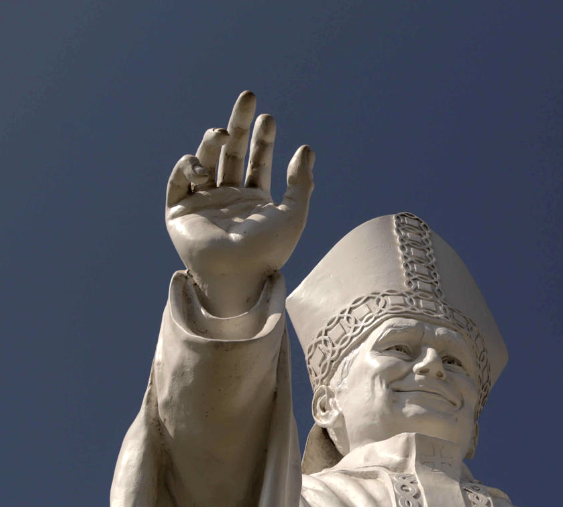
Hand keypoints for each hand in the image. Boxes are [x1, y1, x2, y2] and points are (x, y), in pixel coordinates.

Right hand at [165, 91, 314, 315]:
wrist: (239, 276)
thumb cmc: (269, 251)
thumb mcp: (294, 215)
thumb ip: (300, 183)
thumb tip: (306, 149)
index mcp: (254, 199)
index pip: (257, 160)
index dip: (263, 138)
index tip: (268, 117)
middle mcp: (228, 197)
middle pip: (231, 152)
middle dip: (239, 124)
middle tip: (249, 96)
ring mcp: (203, 202)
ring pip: (205, 161)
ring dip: (212, 143)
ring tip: (221, 133)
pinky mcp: (179, 211)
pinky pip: (178, 181)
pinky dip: (188, 167)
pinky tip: (202, 167)